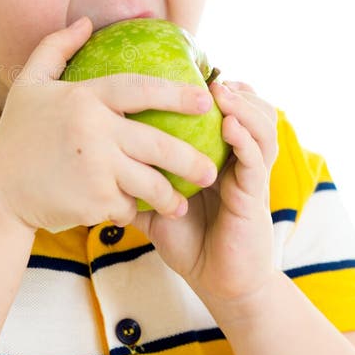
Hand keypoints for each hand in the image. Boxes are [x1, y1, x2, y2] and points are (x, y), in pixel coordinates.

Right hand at [0, 17, 218, 232]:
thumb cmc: (16, 136)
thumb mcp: (29, 85)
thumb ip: (55, 49)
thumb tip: (85, 23)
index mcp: (83, 98)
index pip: (139, 89)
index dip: (176, 92)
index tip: (204, 99)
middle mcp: (93, 131)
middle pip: (159, 144)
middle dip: (191, 160)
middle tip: (211, 169)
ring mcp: (95, 168)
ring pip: (150, 183)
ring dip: (170, 196)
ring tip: (179, 202)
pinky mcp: (93, 201)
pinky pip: (127, 206)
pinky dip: (130, 211)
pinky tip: (128, 212)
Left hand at [133, 80, 278, 316]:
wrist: (218, 284)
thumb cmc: (189, 243)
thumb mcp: (155, 206)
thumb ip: (134, 182)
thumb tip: (93, 165)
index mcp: (219, 156)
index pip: (226, 113)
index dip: (217, 89)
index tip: (193, 70)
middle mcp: (238, 160)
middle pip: (251, 109)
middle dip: (235, 89)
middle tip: (211, 76)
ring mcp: (249, 175)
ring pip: (262, 126)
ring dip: (244, 106)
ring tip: (222, 92)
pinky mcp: (255, 195)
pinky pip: (255, 159)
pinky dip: (245, 138)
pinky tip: (230, 127)